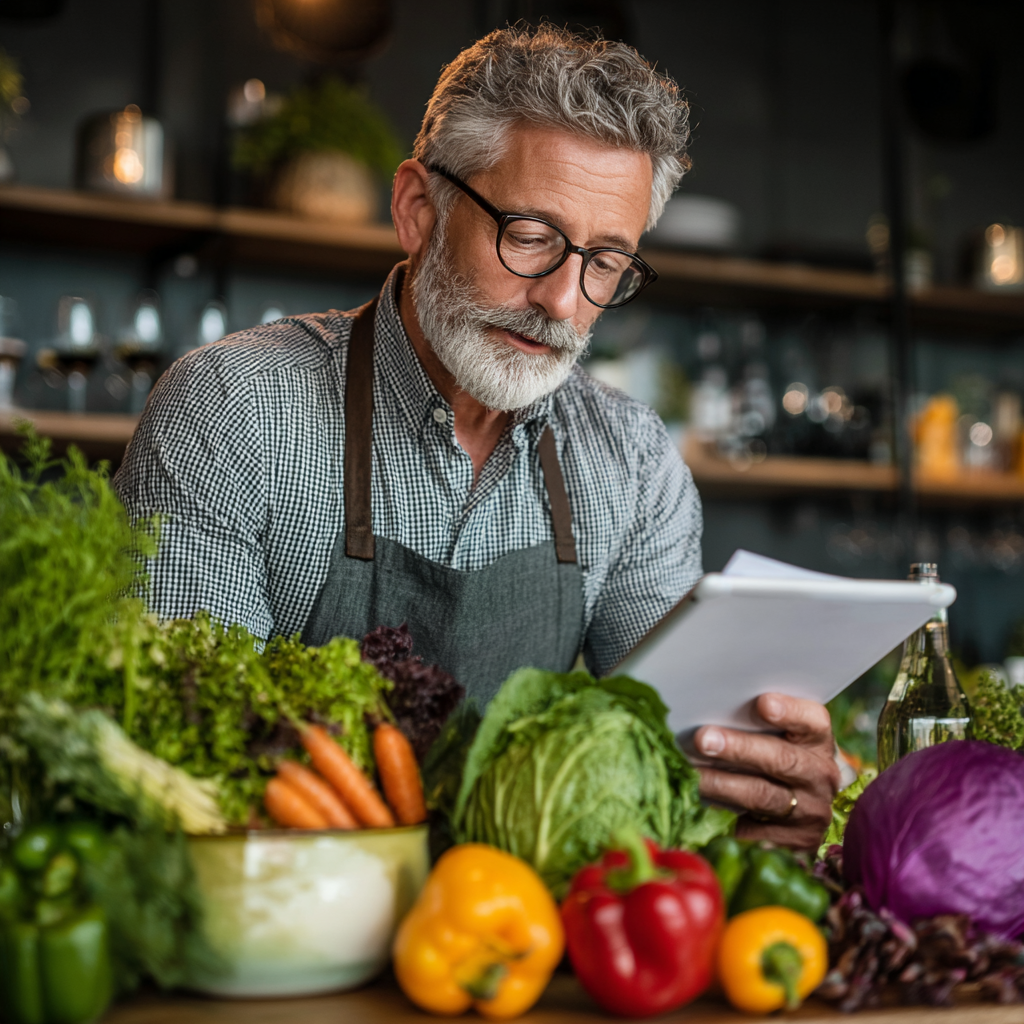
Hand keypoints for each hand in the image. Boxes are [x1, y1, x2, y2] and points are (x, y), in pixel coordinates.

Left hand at [693, 693, 840, 851]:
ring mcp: (810, 811)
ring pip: (763, 795)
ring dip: (722, 784)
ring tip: (691, 774)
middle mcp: (820, 775)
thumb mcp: (782, 736)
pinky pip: (754, 829)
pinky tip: (698, 803)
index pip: (813, 721)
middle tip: (703, 740)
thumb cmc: (780, 755)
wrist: (806, 807)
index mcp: (818, 740)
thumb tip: (706, 711)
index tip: (763, 703)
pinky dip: (723, 815)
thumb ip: (755, 723)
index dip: (790, 711)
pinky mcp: (795, 840)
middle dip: (739, 748)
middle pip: (781, 759)